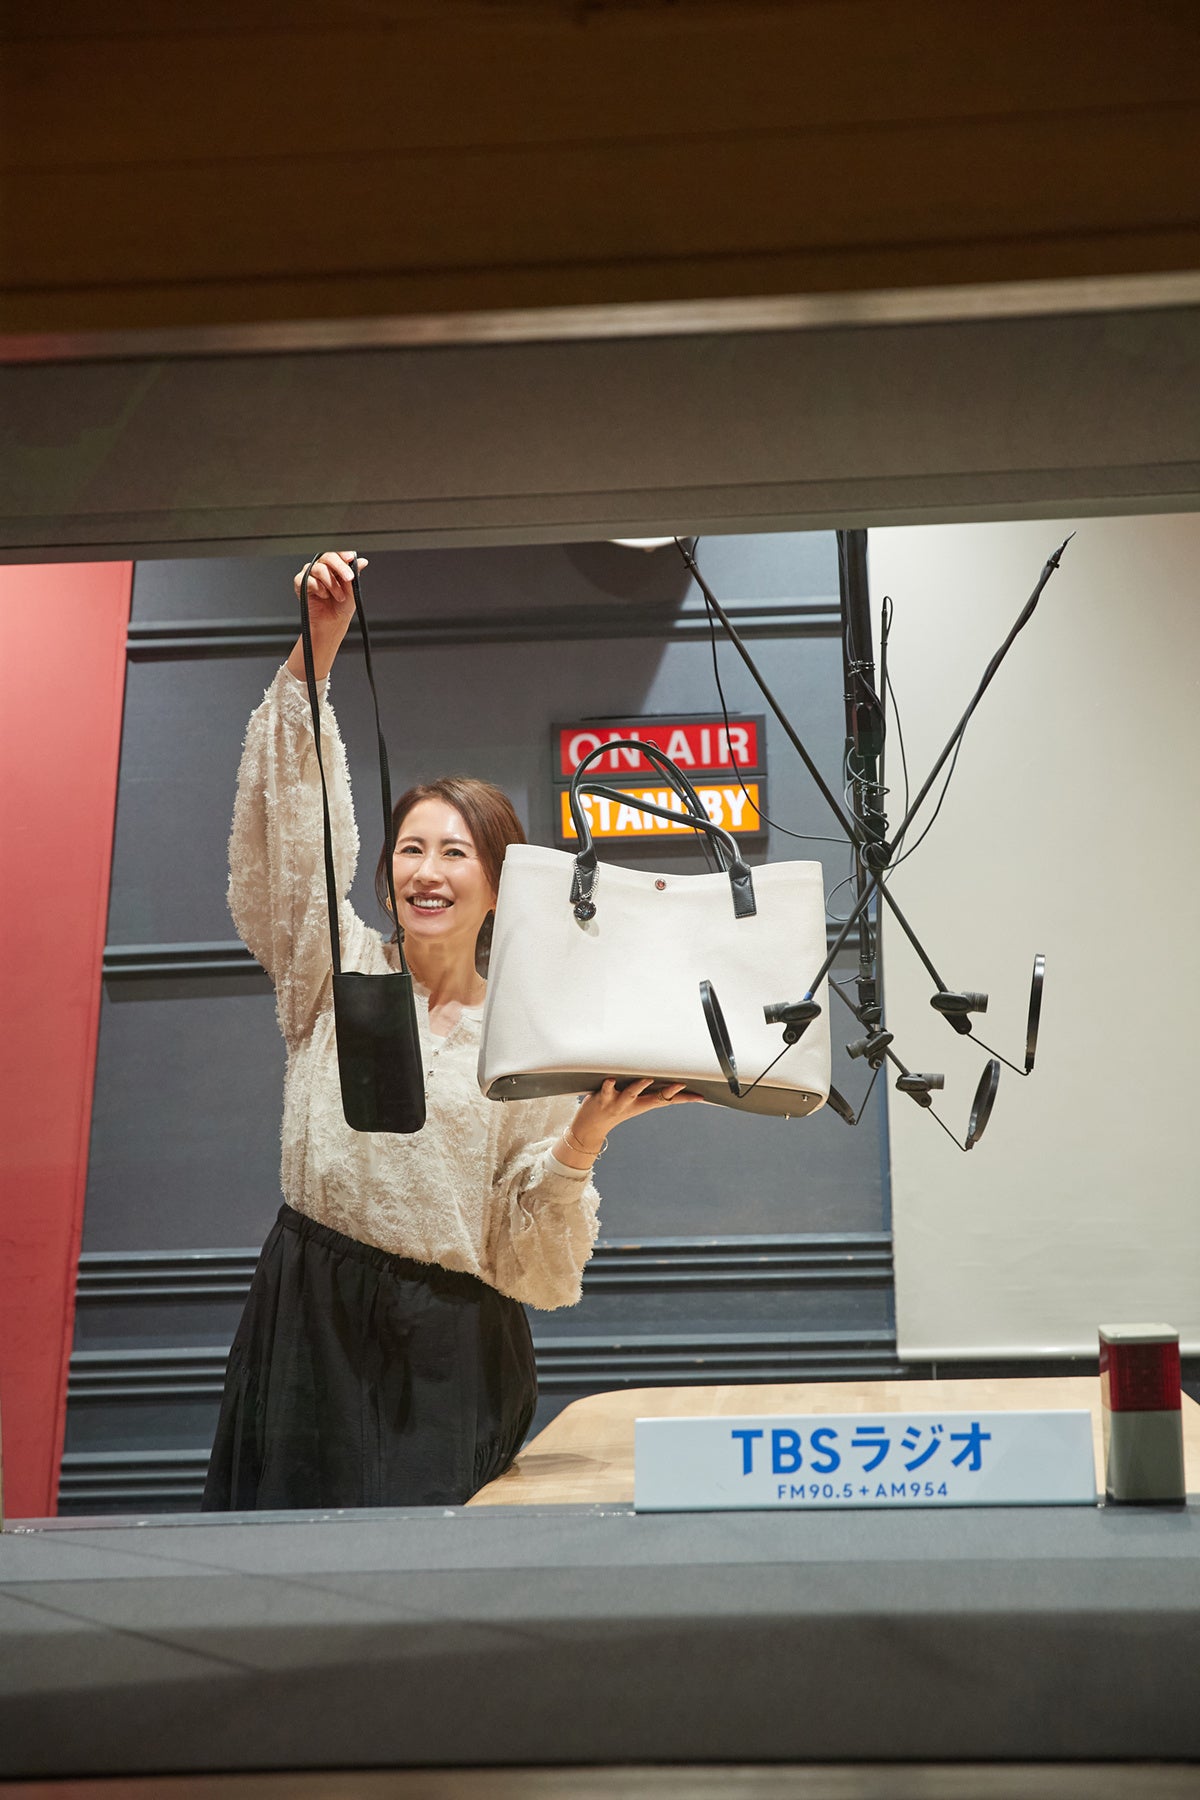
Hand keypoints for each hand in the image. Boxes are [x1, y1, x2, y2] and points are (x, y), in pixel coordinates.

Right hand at [286, 549, 368, 679]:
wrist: (333, 623)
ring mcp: (310, 574)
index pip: (337, 553)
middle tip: (349, 578)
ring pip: (319, 569)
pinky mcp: (301, 583)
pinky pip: (307, 579)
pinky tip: (323, 596)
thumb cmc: (342, 606)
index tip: (350, 558)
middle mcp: (322, 568)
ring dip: (332, 584)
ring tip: (339, 596)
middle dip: (340, 566)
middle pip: (327, 557)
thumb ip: (354, 573)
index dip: (343, 553)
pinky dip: (318, 588)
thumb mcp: (352, 589)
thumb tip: (362, 561)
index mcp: (334, 566)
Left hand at [572, 1076, 705, 1151]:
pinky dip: (608, 1085)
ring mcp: (619, 1102)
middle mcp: (634, 1104)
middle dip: (668, 1092)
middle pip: (654, 1098)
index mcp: (643, 1104)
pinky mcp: (602, 1098)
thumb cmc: (614, 1108)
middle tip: (681, 1084)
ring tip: (648, 1080)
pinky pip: (605, 1089)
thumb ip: (647, 1090)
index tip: (700, 1096)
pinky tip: (610, 1079)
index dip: (684, 1098)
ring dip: (639, 1087)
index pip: (668, 1100)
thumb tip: (660, 1076)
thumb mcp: (634, 1102)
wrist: (590, 1127)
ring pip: (631, 1094)